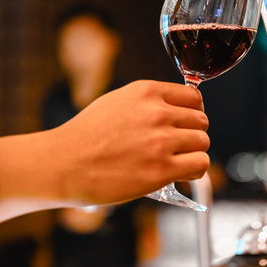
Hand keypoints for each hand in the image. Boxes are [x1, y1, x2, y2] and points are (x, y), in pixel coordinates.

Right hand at [0, 80, 209, 208]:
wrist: (64, 164)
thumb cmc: (86, 135)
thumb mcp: (118, 101)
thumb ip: (149, 102)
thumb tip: (176, 109)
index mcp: (147, 92)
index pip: (193, 97)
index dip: (192, 112)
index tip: (184, 124)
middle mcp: (157, 112)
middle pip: (200, 120)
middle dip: (192, 134)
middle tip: (176, 147)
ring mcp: (161, 141)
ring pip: (203, 142)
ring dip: (193, 153)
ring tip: (176, 161)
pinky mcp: (161, 169)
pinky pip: (200, 165)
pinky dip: (194, 171)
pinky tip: (180, 174)